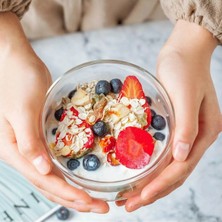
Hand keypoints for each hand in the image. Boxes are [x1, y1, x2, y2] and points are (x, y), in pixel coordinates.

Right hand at [0, 12, 108, 212]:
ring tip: (92, 199)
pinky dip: (67, 173)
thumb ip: (28, 141)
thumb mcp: (22, 110)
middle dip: (75, 198)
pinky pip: (54, 161)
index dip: (68, 193)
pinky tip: (77, 177)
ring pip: (52, 176)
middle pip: (49, 184)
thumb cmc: (17, 80)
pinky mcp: (39, 136)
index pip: (45, 180)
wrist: (17, 61)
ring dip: (72, 189)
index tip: (90, 202)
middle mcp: (22, 152)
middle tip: (99, 207)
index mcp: (14, 149)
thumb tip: (42, 170)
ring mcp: (31, 145)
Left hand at [117, 20, 221, 210]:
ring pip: (167, 167)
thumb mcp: (185, 96)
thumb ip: (187, 127)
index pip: (180, 168)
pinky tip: (137, 172)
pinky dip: (149, 167)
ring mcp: (184, 133)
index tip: (139, 198)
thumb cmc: (185, 70)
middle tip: (128, 204)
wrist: (182, 53)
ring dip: (149, 183)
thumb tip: (181, 158)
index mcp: (204, 133)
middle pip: (173, 173)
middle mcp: (195, 138)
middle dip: (151, 191)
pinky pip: (161, 154)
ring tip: (129, 196)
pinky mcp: (173, 127)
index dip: (160, 185)